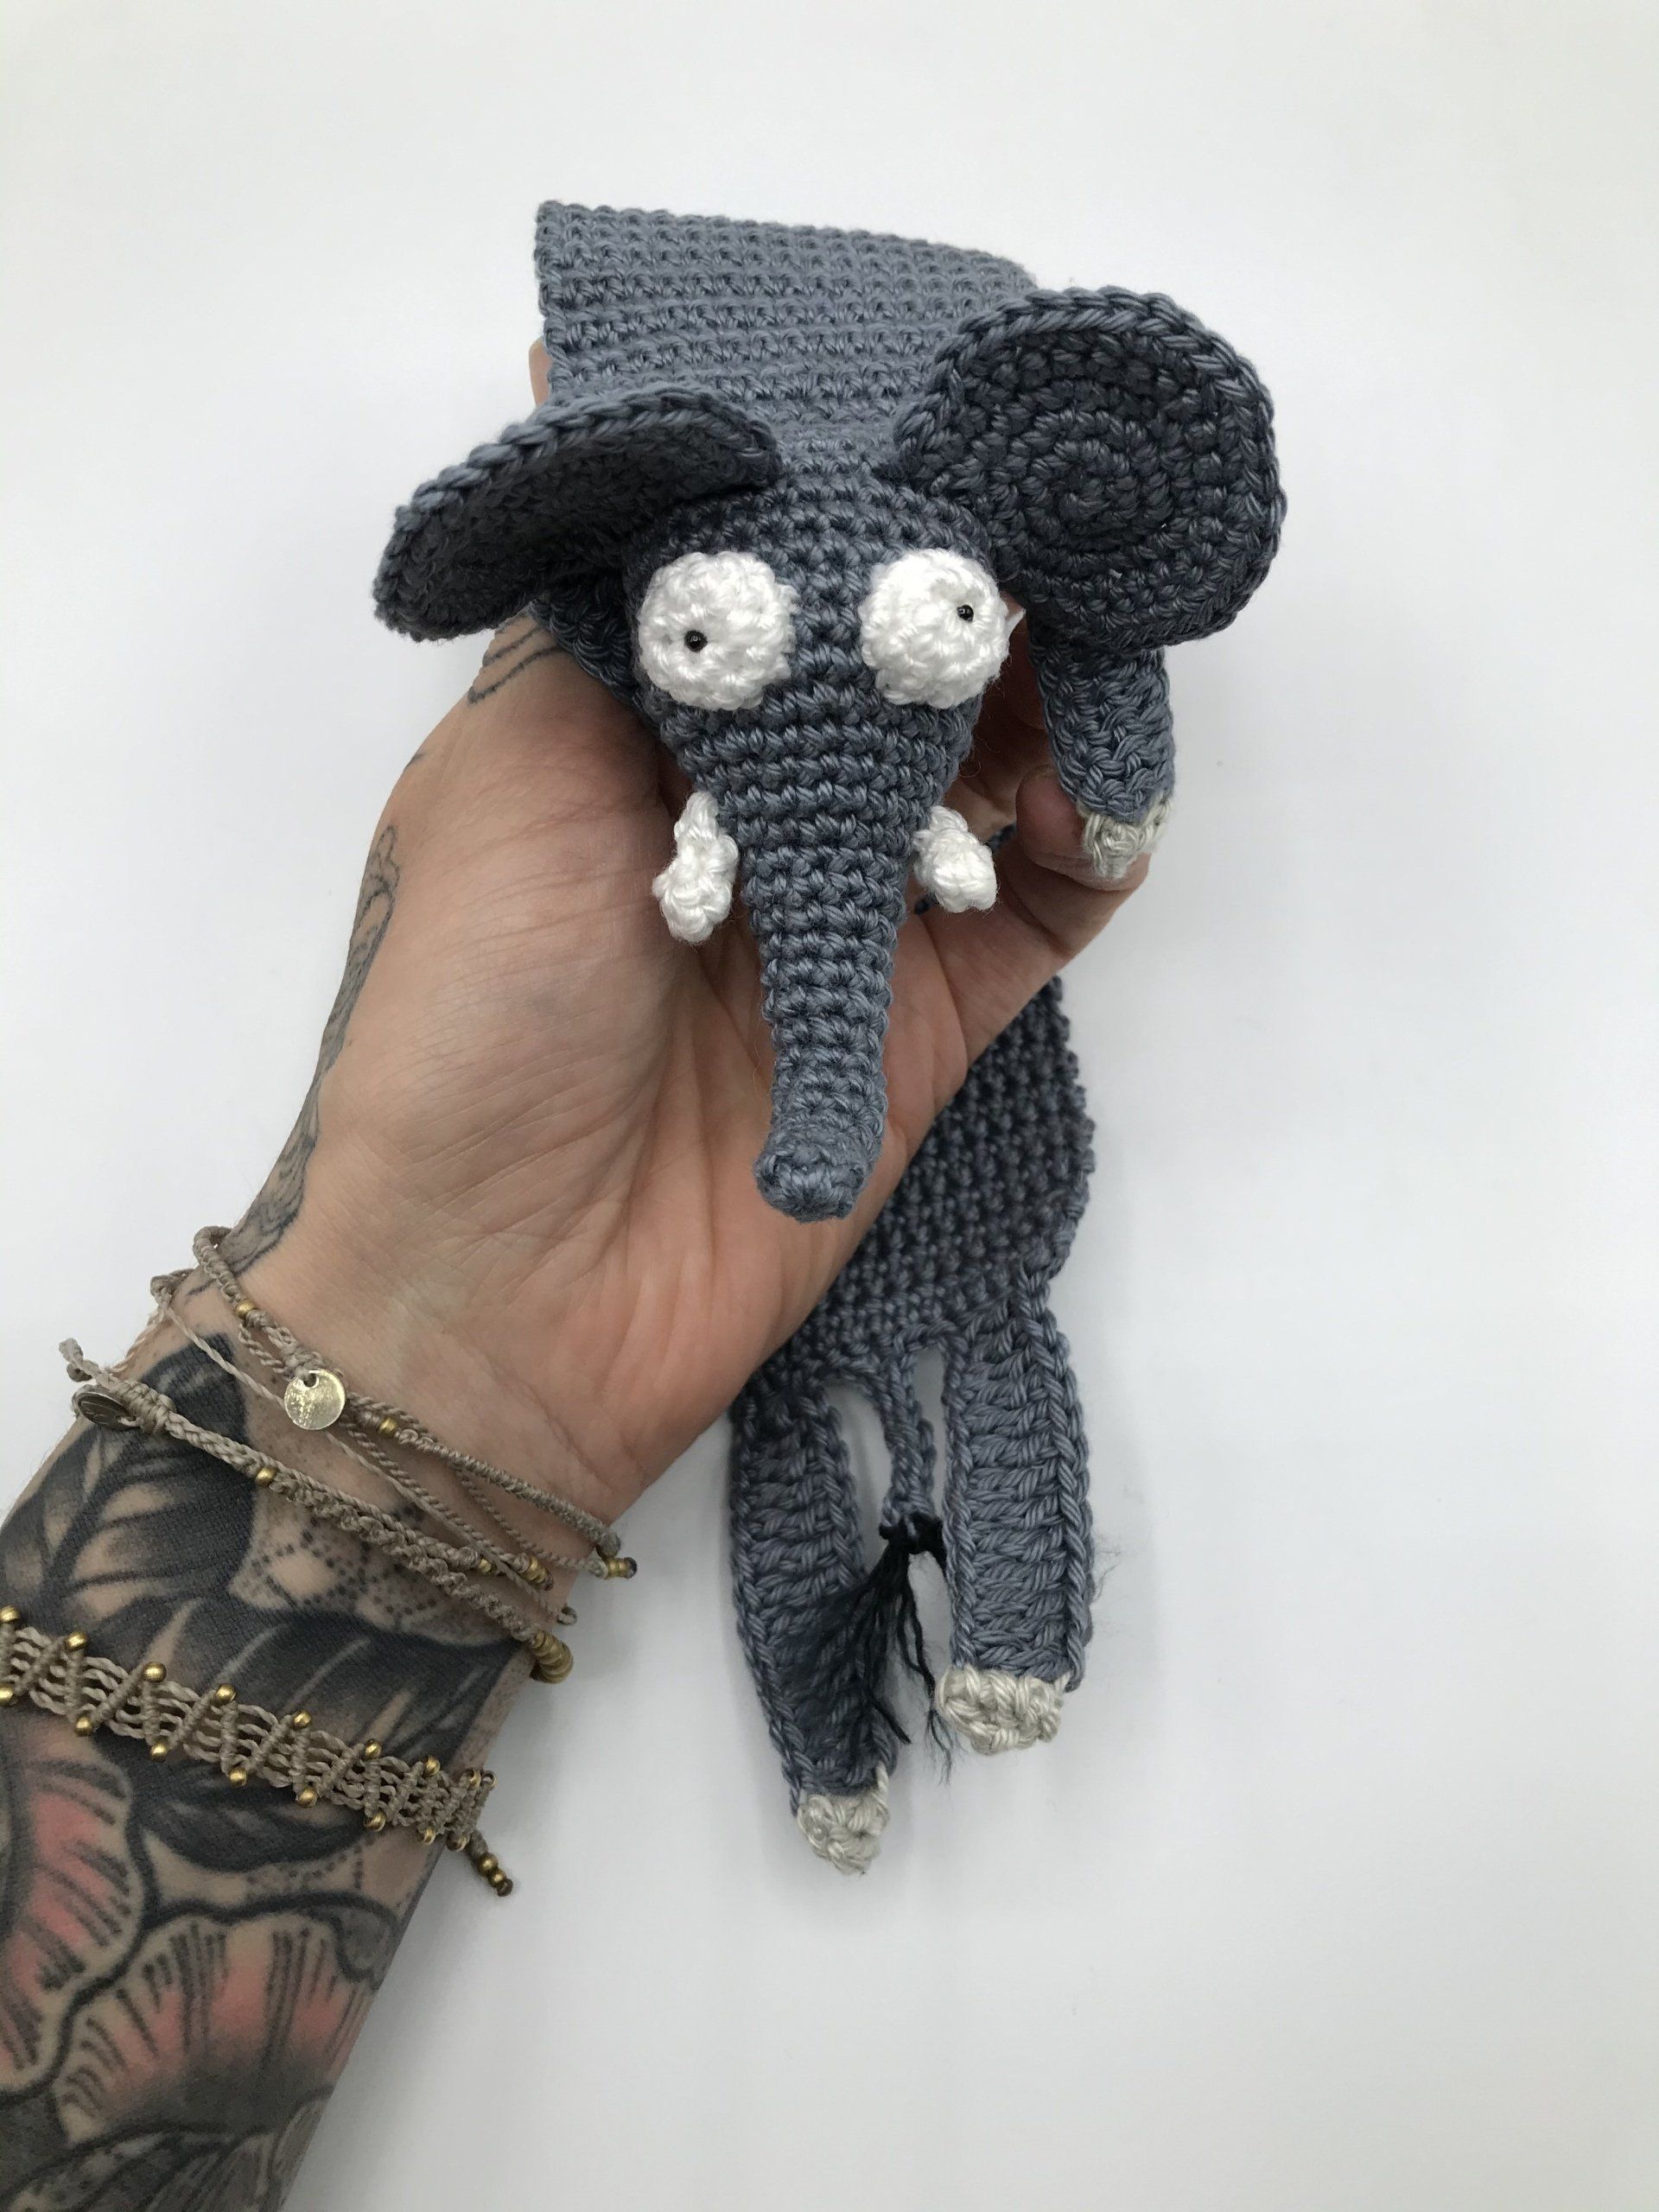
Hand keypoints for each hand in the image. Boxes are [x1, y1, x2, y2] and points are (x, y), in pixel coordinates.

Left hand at [242, 369, 1146, 1527]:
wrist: (509, 1293)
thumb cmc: (477, 1013)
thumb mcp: (505, 775)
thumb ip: (609, 624)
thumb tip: (658, 446)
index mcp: (647, 733)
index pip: (779, 579)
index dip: (852, 498)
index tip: (929, 411)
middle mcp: (763, 807)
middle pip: (904, 661)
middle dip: (972, 585)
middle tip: (1041, 517)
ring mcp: (862, 911)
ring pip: (1001, 762)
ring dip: (1054, 694)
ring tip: (1082, 645)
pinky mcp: (936, 1014)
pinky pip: (1057, 898)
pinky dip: (1100, 830)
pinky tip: (1100, 785)